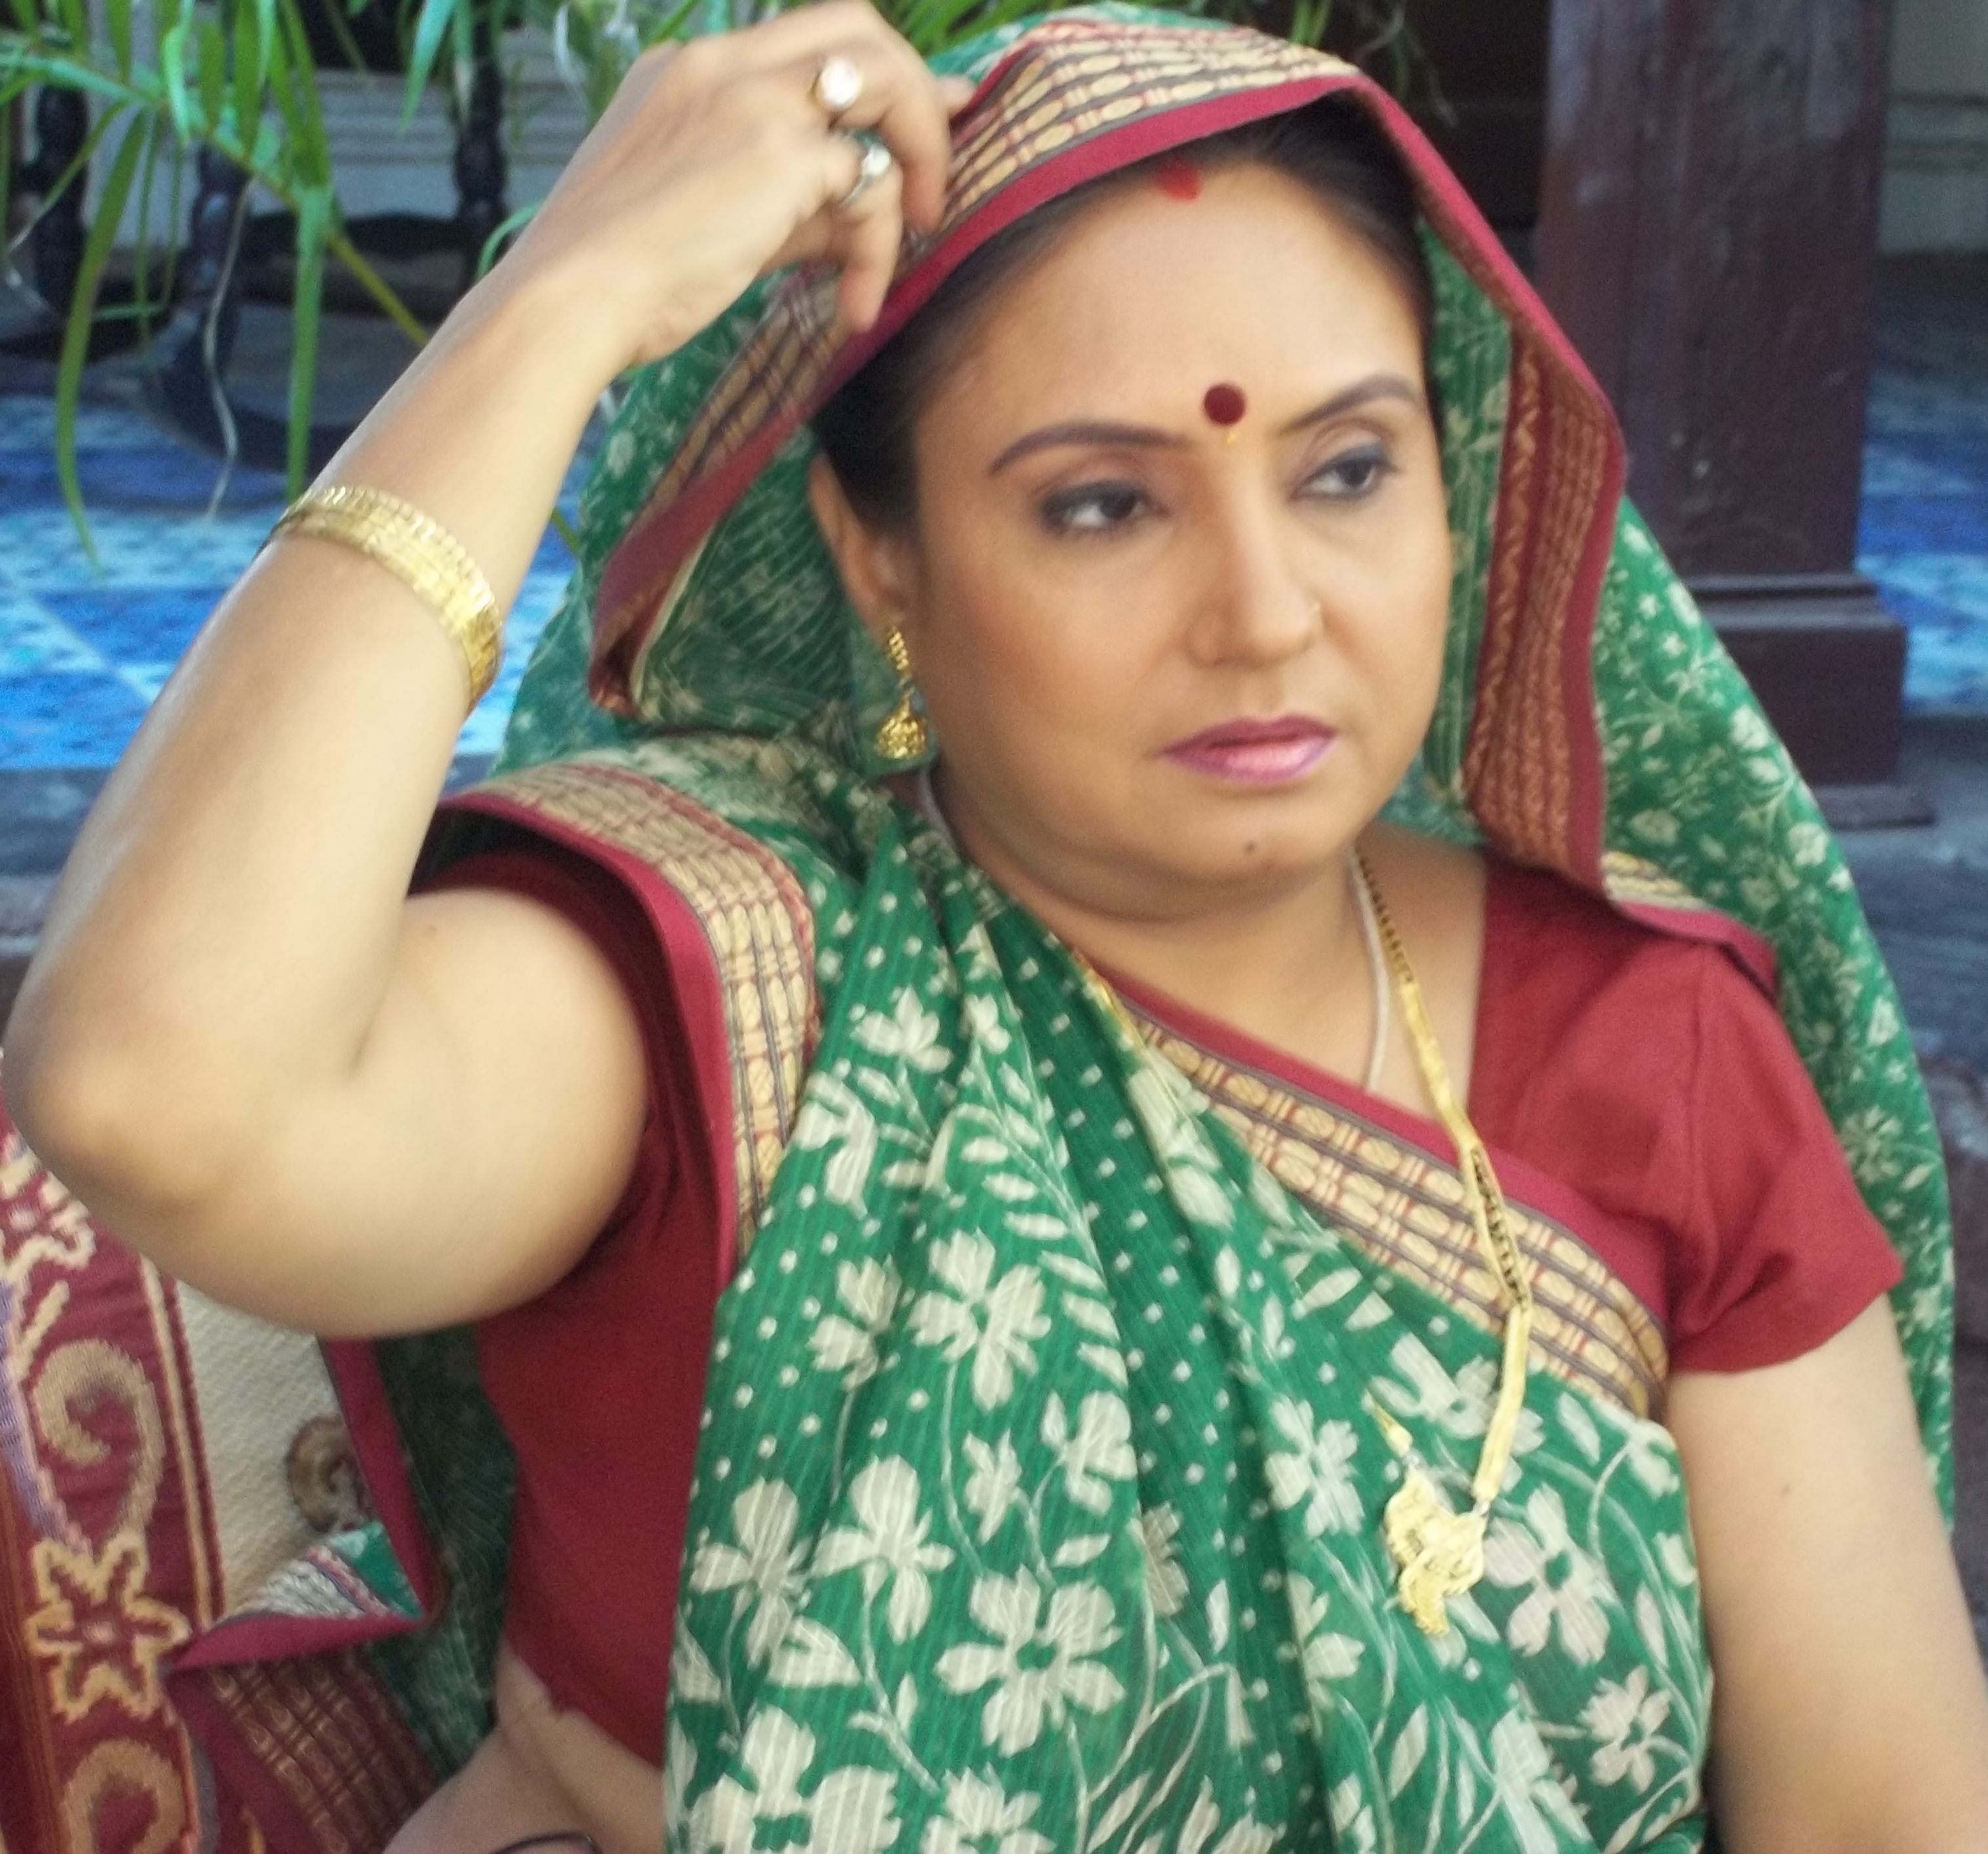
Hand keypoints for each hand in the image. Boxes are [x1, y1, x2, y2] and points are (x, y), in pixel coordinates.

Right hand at [492, 2, 971, 383]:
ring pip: (882, 82)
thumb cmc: (623, 281)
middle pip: (857, 29)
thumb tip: (875, 213)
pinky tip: (855, 305)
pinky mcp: (778, 153)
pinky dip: (880, 246)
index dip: (877, 81)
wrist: (569, 299)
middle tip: (932, 184)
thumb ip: (793, 209)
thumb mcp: (714, 226)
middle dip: (916, 99)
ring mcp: (750, 99)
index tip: (930, 117)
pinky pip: (871, 180)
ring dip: (921, 156)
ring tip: (915, 239)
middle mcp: (720, 65)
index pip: (805, 48)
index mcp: (688, 73)